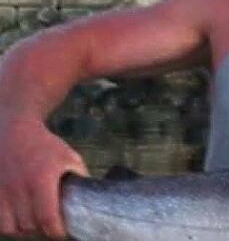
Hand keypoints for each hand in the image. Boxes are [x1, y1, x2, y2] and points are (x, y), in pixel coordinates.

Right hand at [0, 116, 87, 238]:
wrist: (13, 129)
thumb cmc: (46, 145)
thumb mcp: (69, 158)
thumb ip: (79, 178)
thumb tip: (89, 199)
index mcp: (41, 180)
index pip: (47, 218)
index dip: (56, 232)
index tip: (63, 233)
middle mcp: (19, 188)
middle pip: (29, 226)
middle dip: (42, 229)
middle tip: (51, 224)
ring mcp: (1, 191)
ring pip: (11, 228)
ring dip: (24, 229)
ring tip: (34, 222)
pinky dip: (8, 224)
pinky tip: (18, 217)